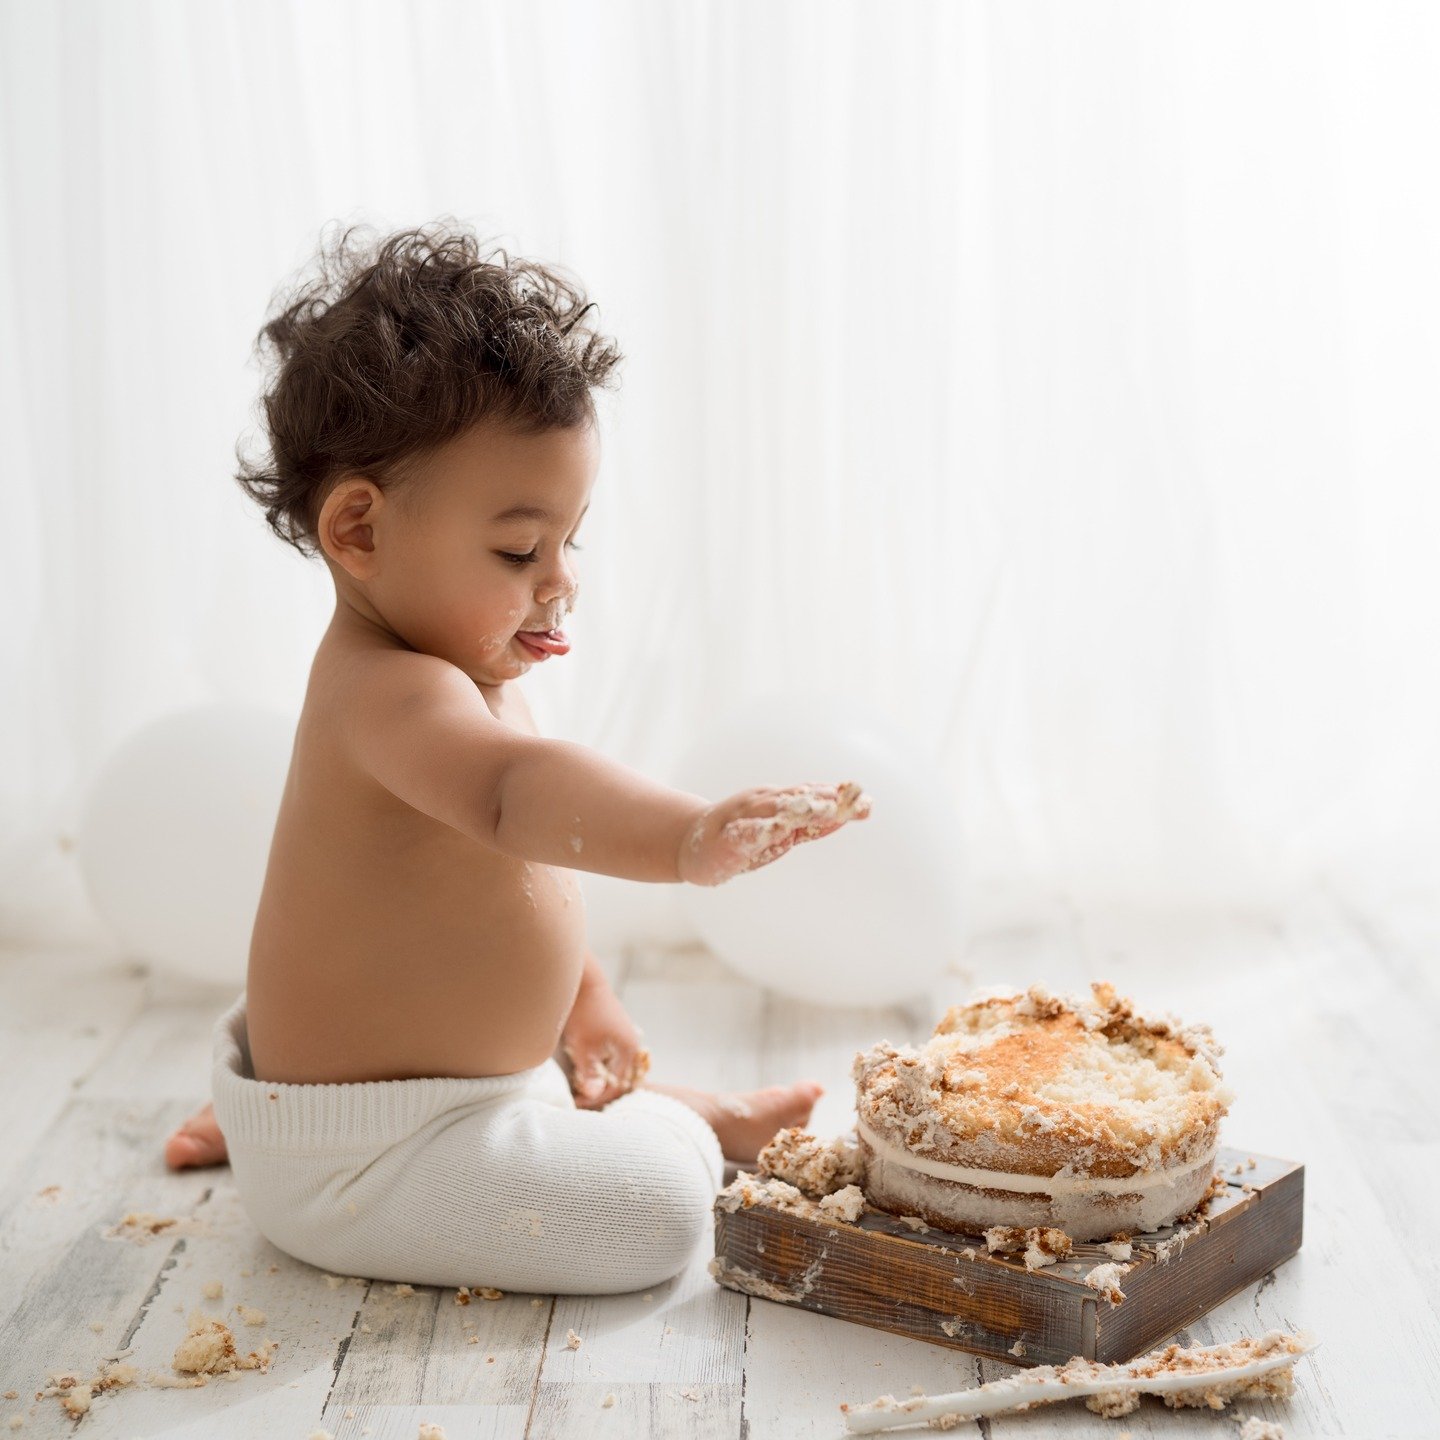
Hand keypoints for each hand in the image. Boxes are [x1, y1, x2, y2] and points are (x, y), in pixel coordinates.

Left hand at [557, 975, 650, 1108]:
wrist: (581, 979)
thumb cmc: (583, 1011)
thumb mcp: (584, 1045)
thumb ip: (590, 1072)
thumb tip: (594, 1096)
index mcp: (629, 1049)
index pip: (618, 1085)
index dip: (598, 1097)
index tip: (577, 1101)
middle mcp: (631, 1044)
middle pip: (621, 1079)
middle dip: (601, 1090)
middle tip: (580, 1097)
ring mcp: (623, 1037)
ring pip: (615, 1068)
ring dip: (600, 1079)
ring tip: (581, 1085)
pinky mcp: (614, 1031)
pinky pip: (611, 1058)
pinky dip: (600, 1068)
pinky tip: (584, 1068)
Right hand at [677, 780, 870, 886]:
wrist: (693, 844)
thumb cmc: (744, 836)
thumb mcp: (783, 831)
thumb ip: (814, 824)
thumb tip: (849, 815)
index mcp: (782, 803)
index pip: (816, 798)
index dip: (841, 800)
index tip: (868, 804)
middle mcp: (767, 804)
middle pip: (802, 799)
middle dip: (829, 800)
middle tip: (856, 799)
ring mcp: (747, 818)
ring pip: (777, 810)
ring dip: (802, 807)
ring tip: (828, 810)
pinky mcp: (730, 837)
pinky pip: (746, 832)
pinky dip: (762, 829)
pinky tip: (778, 830)